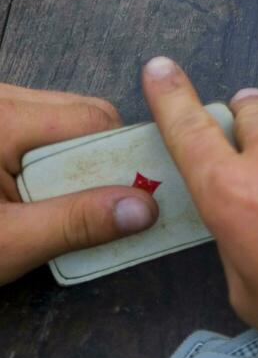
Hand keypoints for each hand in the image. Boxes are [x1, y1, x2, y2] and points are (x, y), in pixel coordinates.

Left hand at [0, 83, 157, 284]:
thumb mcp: (7, 242)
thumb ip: (77, 222)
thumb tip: (143, 209)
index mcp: (2, 120)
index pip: (91, 119)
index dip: (122, 158)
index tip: (141, 196)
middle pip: (80, 114)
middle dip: (98, 161)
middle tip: (100, 209)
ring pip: (61, 121)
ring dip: (74, 164)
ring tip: (60, 208)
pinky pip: (36, 130)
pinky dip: (49, 163)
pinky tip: (37, 198)